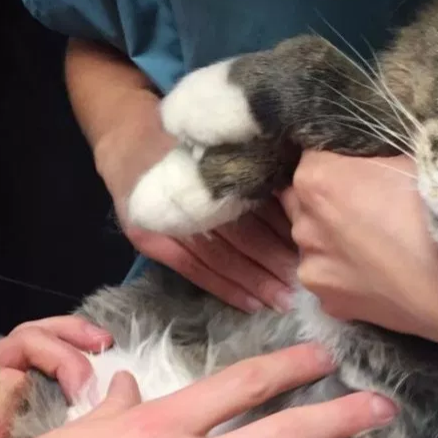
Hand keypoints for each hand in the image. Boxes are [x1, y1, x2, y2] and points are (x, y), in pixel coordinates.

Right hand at [95, 95, 296, 310]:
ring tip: (283, 301)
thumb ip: (255, 170)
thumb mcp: (222, 143)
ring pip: (221, 259)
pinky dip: (226, 288)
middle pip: (242, 238)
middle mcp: (188, 197)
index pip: (255, 209)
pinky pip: (195, 271)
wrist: (125, 132)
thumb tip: (301, 203)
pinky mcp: (150, 241)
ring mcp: (165, 222)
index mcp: (213, 170)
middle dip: (276, 264)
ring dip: (256, 283)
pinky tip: (251, 304)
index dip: (284, 234)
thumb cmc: (186, 138)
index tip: (312, 253)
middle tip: (305, 285)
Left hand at [281, 151, 437, 353]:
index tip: (363, 173)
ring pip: (314, 245)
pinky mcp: (329, 304)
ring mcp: (313, 268)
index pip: (310, 158)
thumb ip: (371, 159)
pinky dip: (346, 276)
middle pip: (303, 203)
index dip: (338, 163)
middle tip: (370, 210)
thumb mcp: (409, 160)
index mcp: (316, 179)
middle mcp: (303, 224)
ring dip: (333, 242)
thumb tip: (366, 161)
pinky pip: (330, 280)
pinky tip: (380, 275)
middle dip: (327, 203)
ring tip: (378, 248)